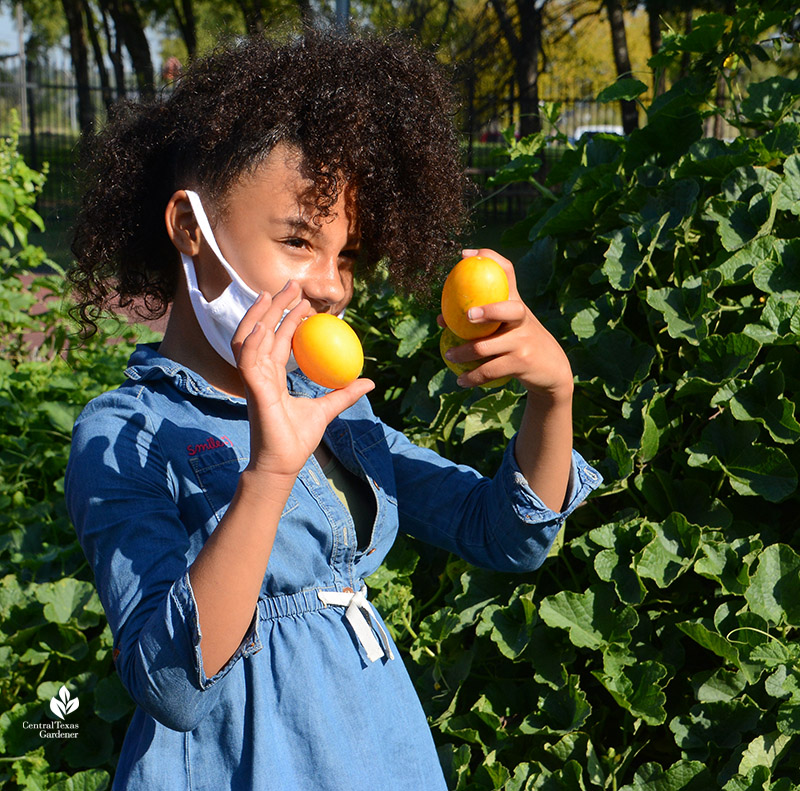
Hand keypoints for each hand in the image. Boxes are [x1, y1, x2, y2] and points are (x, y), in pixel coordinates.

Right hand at [231, 280, 374, 478]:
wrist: (283, 464)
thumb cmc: (298, 440)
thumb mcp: (326, 410)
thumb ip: (343, 394)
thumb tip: (368, 381)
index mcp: (272, 377)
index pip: (278, 341)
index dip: (287, 320)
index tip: (305, 304)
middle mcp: (260, 374)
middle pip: (263, 332)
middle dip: (274, 307)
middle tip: (293, 287)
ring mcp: (253, 381)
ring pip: (250, 339)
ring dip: (261, 315)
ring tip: (275, 295)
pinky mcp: (252, 390)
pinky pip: (248, 360)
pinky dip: (254, 341)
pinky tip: (265, 325)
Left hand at [440, 248, 572, 400]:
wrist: (552, 370)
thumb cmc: (520, 342)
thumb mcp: (509, 324)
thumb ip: (481, 319)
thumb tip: (441, 318)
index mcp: (516, 303)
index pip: (507, 272)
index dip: (489, 258)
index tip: (464, 255)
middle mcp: (523, 318)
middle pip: (508, 309)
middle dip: (488, 311)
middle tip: (467, 316)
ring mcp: (523, 341)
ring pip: (487, 347)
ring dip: (463, 353)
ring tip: (449, 354)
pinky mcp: (522, 363)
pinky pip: (490, 370)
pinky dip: (472, 377)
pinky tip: (461, 380)